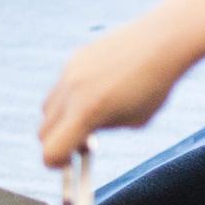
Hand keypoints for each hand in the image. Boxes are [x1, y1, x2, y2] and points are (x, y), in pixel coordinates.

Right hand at [37, 10, 200, 164]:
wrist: (162, 41)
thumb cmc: (154, 85)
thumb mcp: (132, 120)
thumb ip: (104, 130)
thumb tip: (85, 137)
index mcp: (87, 112)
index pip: (51, 151)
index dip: (57, 163)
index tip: (69, 163)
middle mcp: (71, 92)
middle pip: (43, 132)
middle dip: (58, 142)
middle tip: (81, 144)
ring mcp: (69, 72)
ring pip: (48, 108)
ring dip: (61, 119)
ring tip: (90, 115)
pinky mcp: (74, 58)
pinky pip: (61, 86)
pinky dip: (71, 97)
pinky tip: (100, 89)